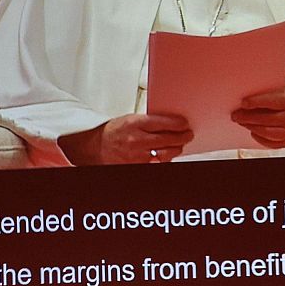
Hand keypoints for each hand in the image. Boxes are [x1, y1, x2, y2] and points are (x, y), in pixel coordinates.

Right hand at [60, 113, 190, 164]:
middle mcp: (137, 140)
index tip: (184, 124)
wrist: (97, 147)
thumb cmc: (115, 132)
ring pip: (165, 153)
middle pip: (168, 139)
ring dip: (176, 149)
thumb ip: (149, 121)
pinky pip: (157, 164)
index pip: (164, 123)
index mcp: (135, 123)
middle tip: (188, 135)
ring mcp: (137, 155)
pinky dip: (165, 159)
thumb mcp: (131, 119)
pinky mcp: (137, 166)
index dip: (178, 124)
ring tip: (179, 145)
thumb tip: (170, 122)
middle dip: (182, 137)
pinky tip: (167, 155)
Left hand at [231, 84, 284, 147]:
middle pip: (267, 119)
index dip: (256, 102)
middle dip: (248, 117)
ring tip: (242, 122)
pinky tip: (253, 131)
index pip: (272, 101)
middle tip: (236, 115)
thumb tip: (249, 98)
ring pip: (268, 132)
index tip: (243, 103)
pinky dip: (260, 138)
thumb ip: (271, 93)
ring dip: (252, 127)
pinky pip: (272, 143)